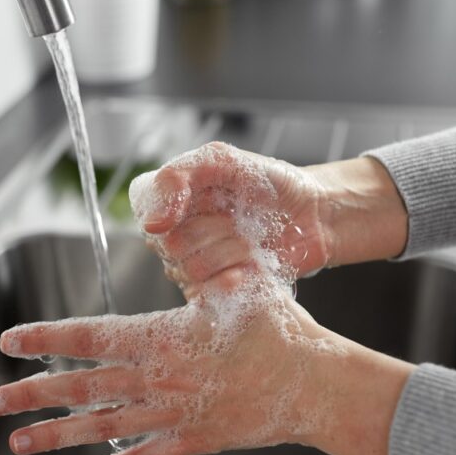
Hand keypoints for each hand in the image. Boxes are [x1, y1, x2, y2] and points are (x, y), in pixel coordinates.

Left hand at [0, 288, 412, 454]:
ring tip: (17, 441)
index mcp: (162, 336)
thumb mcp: (237, 281)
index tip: (11, 342)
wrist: (314, 384)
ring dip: (55, 434)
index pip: (89, 337)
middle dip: (32, 393)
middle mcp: (157, 379)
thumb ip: (199, 263)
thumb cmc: (280, 329)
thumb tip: (176, 233)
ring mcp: (171, 414)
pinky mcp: (191, 441)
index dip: (46, 339)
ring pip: (101, 426)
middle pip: (82, 387)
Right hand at [130, 143, 409, 297]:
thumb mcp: (224, 160)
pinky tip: (254, 266)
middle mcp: (174, 232)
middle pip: (169, 242)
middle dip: (213, 227)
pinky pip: (209, 294)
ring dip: (232, 251)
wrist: (314, 214)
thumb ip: (180, 176)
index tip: (192, 201)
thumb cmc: (270, 184)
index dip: (163, 205)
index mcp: (170, 195)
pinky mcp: (215, 292)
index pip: (141, 201)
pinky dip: (237, 278)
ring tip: (253, 240)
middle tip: (239, 217)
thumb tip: (151, 223)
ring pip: (191, 268)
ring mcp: (193, 265)